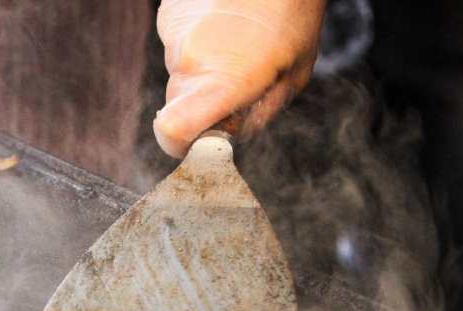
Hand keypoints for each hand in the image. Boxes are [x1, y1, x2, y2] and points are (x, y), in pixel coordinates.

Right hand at [154, 0, 326, 157]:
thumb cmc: (293, 14)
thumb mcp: (291, 78)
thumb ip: (255, 115)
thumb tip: (229, 132)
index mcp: (219, 83)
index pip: (172, 132)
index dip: (182, 145)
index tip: (200, 141)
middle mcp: (189, 60)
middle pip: (178, 104)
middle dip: (202, 104)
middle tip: (238, 82)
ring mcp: (174, 34)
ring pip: (180, 73)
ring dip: (202, 70)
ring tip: (236, 44)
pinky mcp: (168, 14)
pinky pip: (177, 45)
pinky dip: (198, 43)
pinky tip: (223, 25)